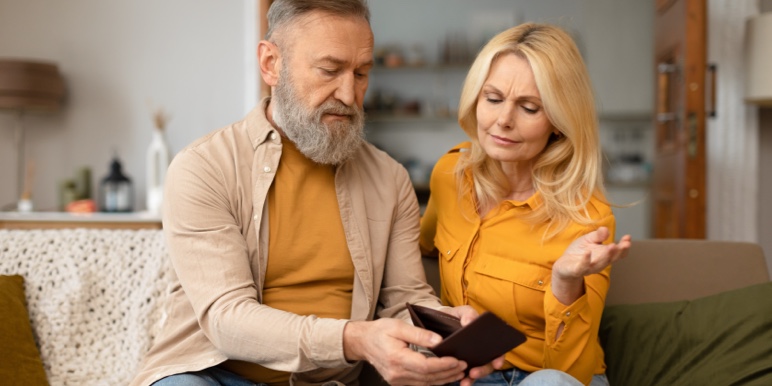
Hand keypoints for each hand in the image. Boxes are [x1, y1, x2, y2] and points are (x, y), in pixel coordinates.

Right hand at [343, 318, 466, 385]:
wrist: (362, 342)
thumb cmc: (380, 331)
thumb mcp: (398, 326)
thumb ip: (419, 334)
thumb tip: (439, 341)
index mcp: (396, 358)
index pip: (425, 366)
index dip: (443, 364)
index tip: (457, 359)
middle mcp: (396, 373)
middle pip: (428, 377)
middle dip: (448, 372)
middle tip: (464, 365)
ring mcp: (397, 380)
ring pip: (426, 383)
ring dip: (444, 379)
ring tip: (459, 372)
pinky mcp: (398, 381)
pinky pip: (420, 384)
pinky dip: (434, 380)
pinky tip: (445, 375)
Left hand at [441, 306, 504, 384]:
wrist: (436, 322)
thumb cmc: (452, 317)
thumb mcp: (460, 312)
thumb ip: (467, 314)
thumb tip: (469, 322)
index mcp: (485, 337)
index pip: (497, 349)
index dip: (499, 357)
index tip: (497, 362)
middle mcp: (481, 351)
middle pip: (488, 363)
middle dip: (483, 370)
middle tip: (474, 372)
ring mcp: (471, 359)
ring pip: (477, 371)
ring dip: (473, 378)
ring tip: (466, 381)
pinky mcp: (460, 365)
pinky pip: (465, 375)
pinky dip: (464, 380)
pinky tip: (460, 382)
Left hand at [553, 227, 630, 279]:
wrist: (564, 265)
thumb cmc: (579, 251)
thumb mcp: (589, 239)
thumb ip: (598, 235)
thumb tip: (606, 229)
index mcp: (604, 255)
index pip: (618, 253)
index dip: (624, 246)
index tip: (628, 237)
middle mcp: (599, 263)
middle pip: (611, 259)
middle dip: (619, 251)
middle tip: (625, 244)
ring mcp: (588, 268)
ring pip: (600, 264)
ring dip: (606, 256)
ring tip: (612, 246)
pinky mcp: (576, 270)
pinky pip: (582, 267)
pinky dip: (586, 260)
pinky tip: (588, 253)